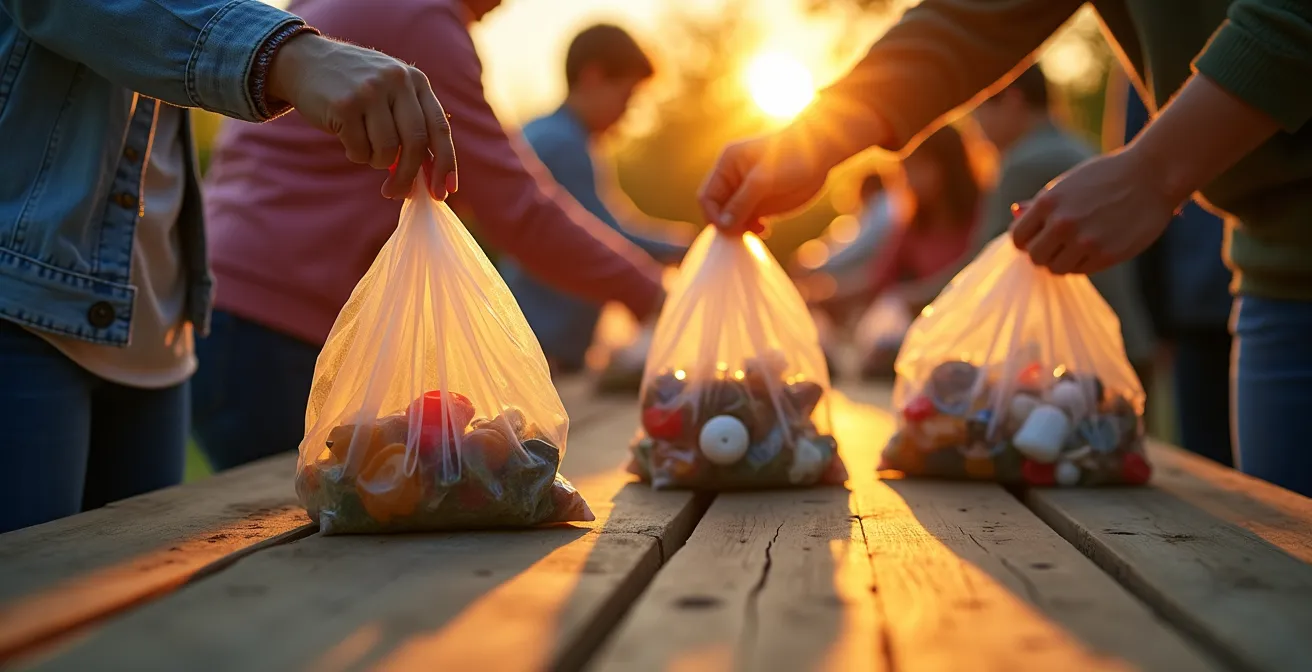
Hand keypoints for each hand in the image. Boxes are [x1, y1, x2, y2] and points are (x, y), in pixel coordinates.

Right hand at [269, 33, 457, 200]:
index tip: (444, 192)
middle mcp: (397, 82)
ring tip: (365, 149)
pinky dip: (356, 154)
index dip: (446, 163)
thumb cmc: (355, 87)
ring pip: (387, 151)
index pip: (439, 128)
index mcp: (415, 80)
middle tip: (398, 193)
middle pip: (416, 144)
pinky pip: (360, 150)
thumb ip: (412, 124)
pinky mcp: (344, 105)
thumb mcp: (390, 92)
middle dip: (409, 176)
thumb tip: (431, 176)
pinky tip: (347, 139)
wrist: (305, 61)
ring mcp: (370, 92)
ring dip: (376, 161)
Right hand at [698, 134, 831, 234]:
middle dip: (728, 224)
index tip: (730, 228)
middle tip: (744, 233)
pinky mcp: (762, 202)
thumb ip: (741, 203)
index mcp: (726, 166)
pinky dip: (752, 228)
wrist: (820, 152)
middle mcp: (733, 179)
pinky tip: (765, 229)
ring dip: (740, 229)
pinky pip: (748, 220)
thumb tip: (723, 225)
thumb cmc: (790, 157)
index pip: (707, 197)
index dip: (714, 216)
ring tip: (758, 230)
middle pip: (718, 210)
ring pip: (733, 218)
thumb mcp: (763, 180)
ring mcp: (747, 192)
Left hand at [1010, 146, 1179, 274]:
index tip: (1036, 238)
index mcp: (1048, 202)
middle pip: (1035, 257)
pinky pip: (1080, 270)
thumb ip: (1042, 204)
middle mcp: (1062, 223)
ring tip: (1076, 246)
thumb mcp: (1069, 184)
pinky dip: (1082, 263)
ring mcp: (1085, 241)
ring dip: (1062, 260)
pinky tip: (1094, 246)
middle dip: (1043, 253)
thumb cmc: (1107, 177)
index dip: (1025, 241)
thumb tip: (1015, 213)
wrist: (1153, 176)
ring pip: (1056, 268)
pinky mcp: (1106, 255)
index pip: (1018, 238)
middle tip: (1057, 245)